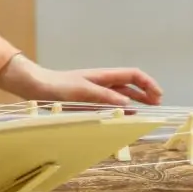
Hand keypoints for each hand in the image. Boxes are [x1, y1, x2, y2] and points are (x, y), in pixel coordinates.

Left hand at [0, 55, 162, 109]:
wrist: (34, 86)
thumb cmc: (56, 86)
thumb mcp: (82, 92)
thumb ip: (104, 98)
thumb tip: (128, 105)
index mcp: (103, 76)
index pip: (132, 75)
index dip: (148, 83)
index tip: (158, 96)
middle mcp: (101, 82)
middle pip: (129, 85)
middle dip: (145, 93)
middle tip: (157, 105)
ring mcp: (94, 91)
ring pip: (120, 95)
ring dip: (134, 101)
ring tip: (144, 112)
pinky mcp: (86, 100)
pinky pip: (108, 104)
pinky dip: (119, 109)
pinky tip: (122, 117)